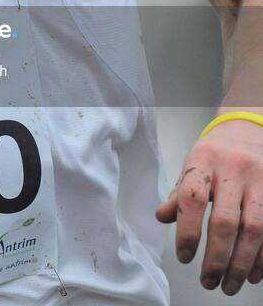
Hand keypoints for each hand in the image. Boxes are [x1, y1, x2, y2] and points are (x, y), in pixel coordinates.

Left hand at [156, 121, 262, 294]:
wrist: (248, 129)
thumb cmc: (216, 152)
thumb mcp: (193, 163)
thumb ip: (179, 192)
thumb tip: (163, 217)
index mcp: (204, 160)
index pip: (192, 197)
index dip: (187, 230)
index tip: (184, 257)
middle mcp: (233, 169)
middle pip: (225, 221)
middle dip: (216, 258)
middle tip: (208, 281)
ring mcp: (259, 180)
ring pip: (254, 230)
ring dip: (241, 264)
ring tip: (229, 285)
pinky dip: (262, 257)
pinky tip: (252, 274)